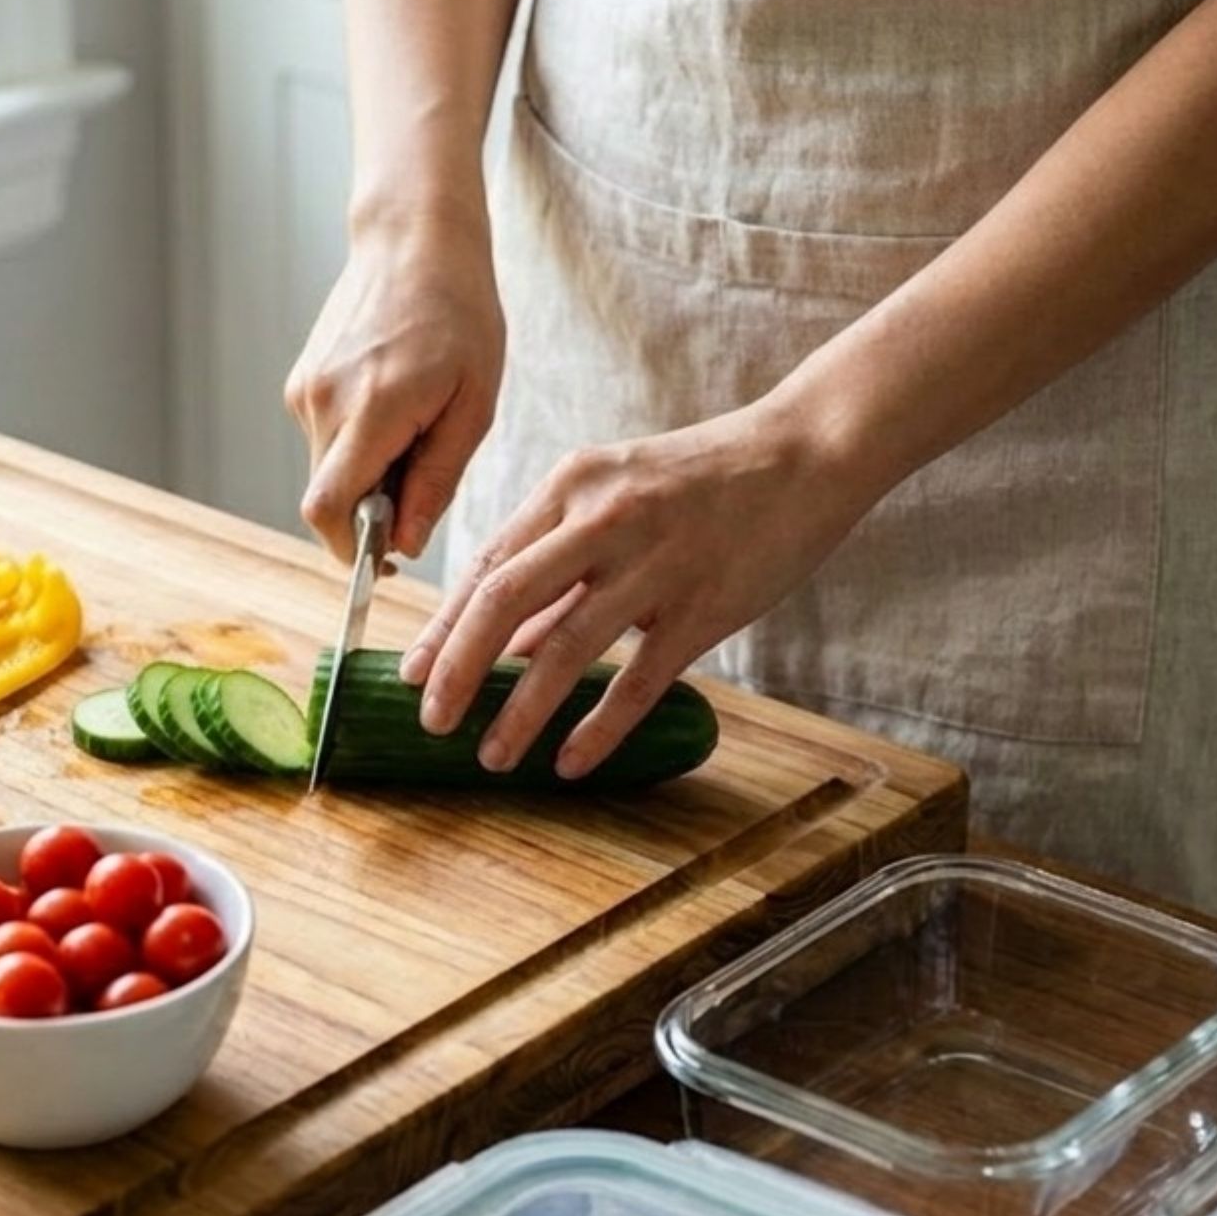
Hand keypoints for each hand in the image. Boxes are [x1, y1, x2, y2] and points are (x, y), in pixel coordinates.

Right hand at [286, 210, 504, 562]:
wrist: (414, 241)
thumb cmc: (460, 315)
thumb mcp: (474, 406)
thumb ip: (436, 481)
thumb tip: (403, 543)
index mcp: (373, 407)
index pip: (330, 510)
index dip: (352, 553)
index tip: (387, 564)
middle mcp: (323, 401)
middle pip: (325, 501)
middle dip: (368, 517)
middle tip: (419, 488)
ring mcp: (304, 390)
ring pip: (325, 472)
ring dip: (365, 478)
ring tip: (414, 433)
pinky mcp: (300, 383)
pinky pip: (324, 442)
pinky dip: (355, 449)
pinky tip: (394, 410)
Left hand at [399, 396, 865, 775]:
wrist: (805, 453)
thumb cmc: (704, 479)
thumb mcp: (618, 497)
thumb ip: (562, 564)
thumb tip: (505, 640)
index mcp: (572, 486)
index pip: (488, 564)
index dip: (444, 625)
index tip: (411, 671)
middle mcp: (603, 520)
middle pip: (504, 600)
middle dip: (458, 667)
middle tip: (431, 720)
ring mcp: (654, 563)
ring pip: (564, 648)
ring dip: (520, 711)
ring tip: (493, 756)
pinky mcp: (703, 606)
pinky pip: (637, 680)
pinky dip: (597, 727)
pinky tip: (571, 761)